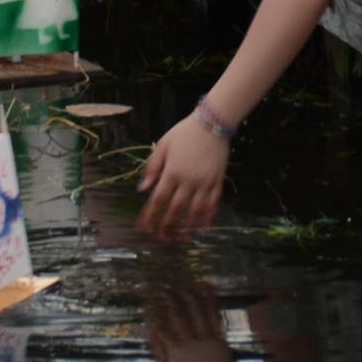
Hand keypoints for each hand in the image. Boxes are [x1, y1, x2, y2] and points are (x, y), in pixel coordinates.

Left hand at [138, 115, 229, 235]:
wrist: (213, 122)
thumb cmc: (184, 133)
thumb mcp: (163, 145)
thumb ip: (152, 167)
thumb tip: (143, 189)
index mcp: (172, 171)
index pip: (159, 199)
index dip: (151, 215)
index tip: (144, 227)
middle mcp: (189, 180)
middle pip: (176, 209)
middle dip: (168, 226)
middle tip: (162, 238)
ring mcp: (205, 182)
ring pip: (196, 210)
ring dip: (188, 227)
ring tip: (182, 238)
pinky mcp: (218, 181)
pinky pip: (214, 202)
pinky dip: (209, 216)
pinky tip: (204, 227)